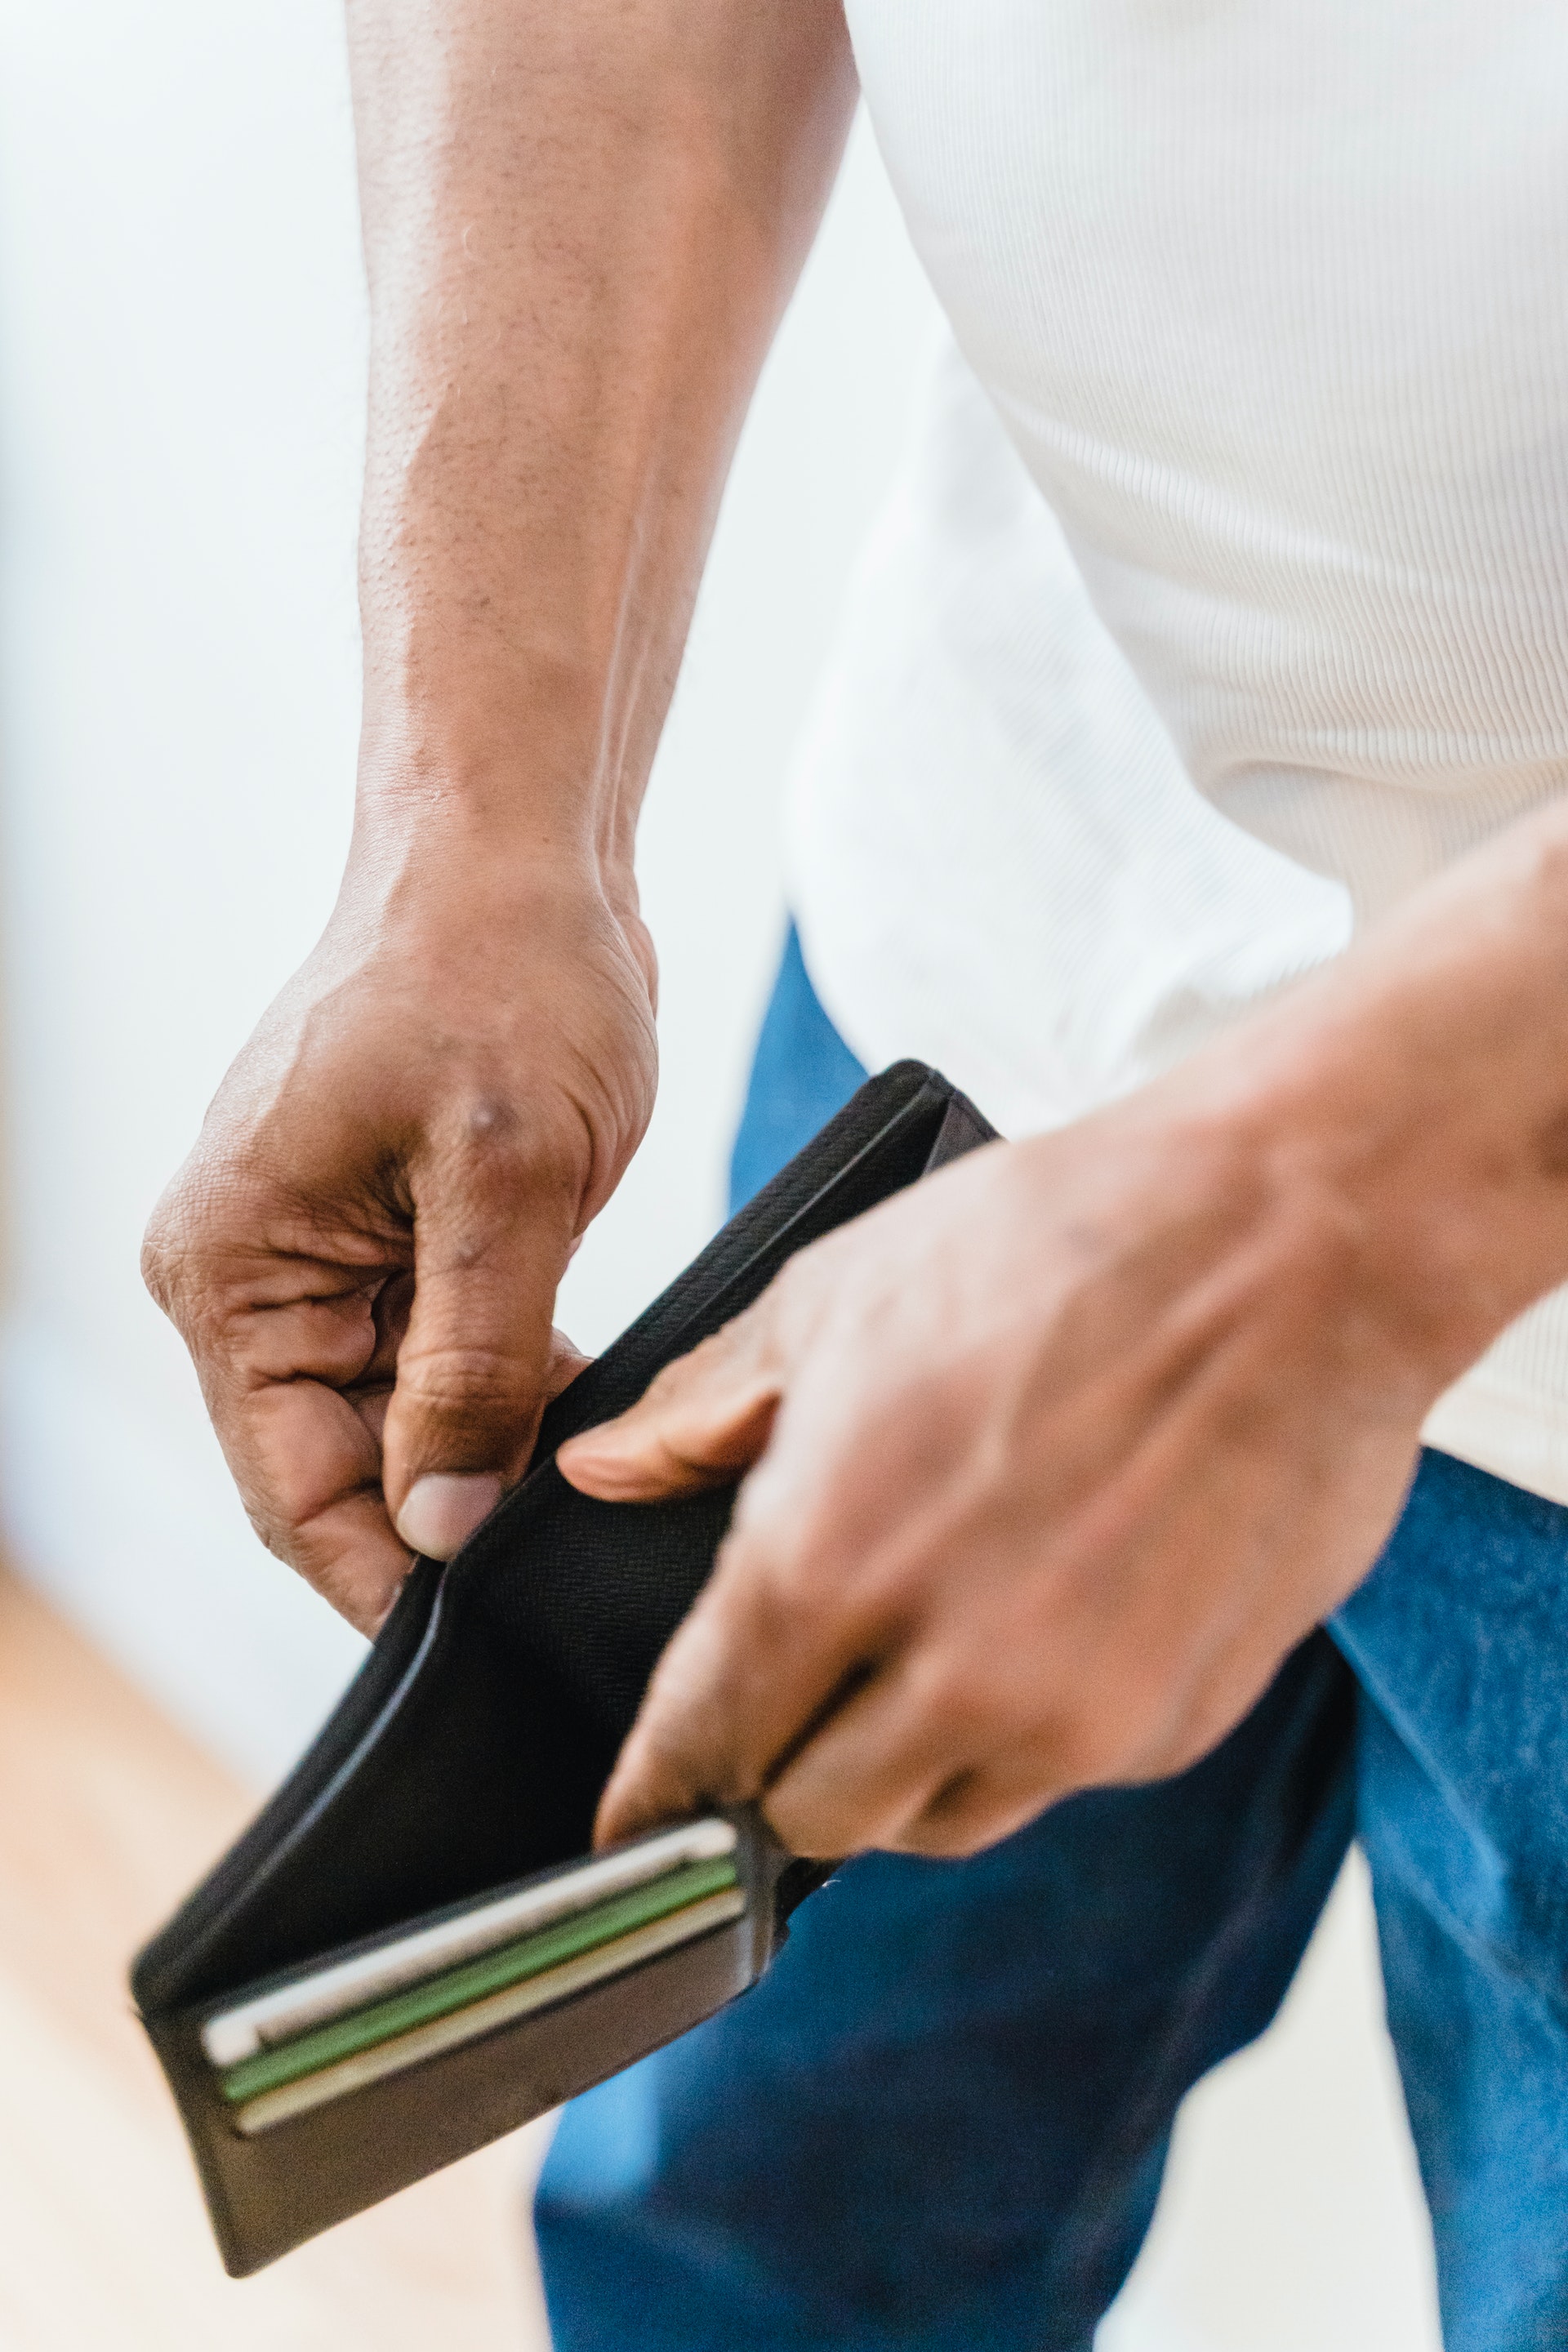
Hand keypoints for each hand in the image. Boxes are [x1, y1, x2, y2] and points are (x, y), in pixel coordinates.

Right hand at [143, 827, 655, 1632]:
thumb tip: (444, 1524)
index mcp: (233, 1269)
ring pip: (399, 1421)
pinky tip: (578, 1397)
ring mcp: (317, 1256)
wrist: (516, 851)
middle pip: (343, 1468)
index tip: (494, 1629)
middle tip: (569, 1550)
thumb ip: (476, 1367)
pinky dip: (504, 1387)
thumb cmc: (499, 971)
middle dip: (453, 1511)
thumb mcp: (509, 1181)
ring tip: (586, 1469)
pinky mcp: (386, 1235)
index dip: (393, 1577)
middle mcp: (252, 1275)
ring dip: (488, 1447)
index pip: (297, 1493)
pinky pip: (434, 1358)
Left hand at [562, 1064, 1460, 1860]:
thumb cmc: (1064, 1242)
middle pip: (809, 1819)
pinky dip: (1023, 1736)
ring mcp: (1076, 1714)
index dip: (653, 1792)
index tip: (630, 1828)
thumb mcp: (840, 1293)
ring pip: (937, 1820)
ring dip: (902, 1770)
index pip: (701, 1740)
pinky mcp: (1176, 1723)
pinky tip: (1040, 1626)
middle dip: (776, 1773)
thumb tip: (604, 1468)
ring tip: (921, 1659)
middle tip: (791, 1702)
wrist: (1295, 1242)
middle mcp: (947, 1671)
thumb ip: (704, 1408)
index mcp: (828, 1560)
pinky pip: (1059, 1779)